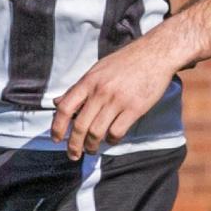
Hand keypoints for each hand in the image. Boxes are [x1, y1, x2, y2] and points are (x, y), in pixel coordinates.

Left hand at [52, 29, 187, 158]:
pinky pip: (117, 131)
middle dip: (74, 145)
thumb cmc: (125, 62)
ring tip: (91, 149)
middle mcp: (100, 92)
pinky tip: (111, 139)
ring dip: (91, 146)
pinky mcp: (134, 108)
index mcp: (88, 81)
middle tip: (73, 155)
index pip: (65, 107)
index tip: (56, 139)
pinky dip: (111, 140)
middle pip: (79, 125)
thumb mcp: (97, 70)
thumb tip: (57, 102)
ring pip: (97, 132)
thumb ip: (78, 88)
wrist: (155, 54)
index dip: (57, 126)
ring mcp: (117, 100)